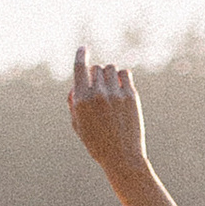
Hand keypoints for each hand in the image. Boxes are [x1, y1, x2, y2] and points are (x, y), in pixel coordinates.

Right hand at [69, 46, 149, 186]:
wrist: (121, 157)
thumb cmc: (97, 143)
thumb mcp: (79, 126)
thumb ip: (74, 104)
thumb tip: (75, 85)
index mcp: (81, 100)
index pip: (79, 68)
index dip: (80, 54)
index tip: (83, 48)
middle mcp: (97, 94)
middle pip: (95, 68)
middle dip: (96, 75)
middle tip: (100, 89)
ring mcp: (115, 94)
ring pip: (110, 68)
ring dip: (109, 74)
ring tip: (111, 89)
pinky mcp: (130, 95)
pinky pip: (124, 73)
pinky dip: (121, 77)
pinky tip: (121, 87)